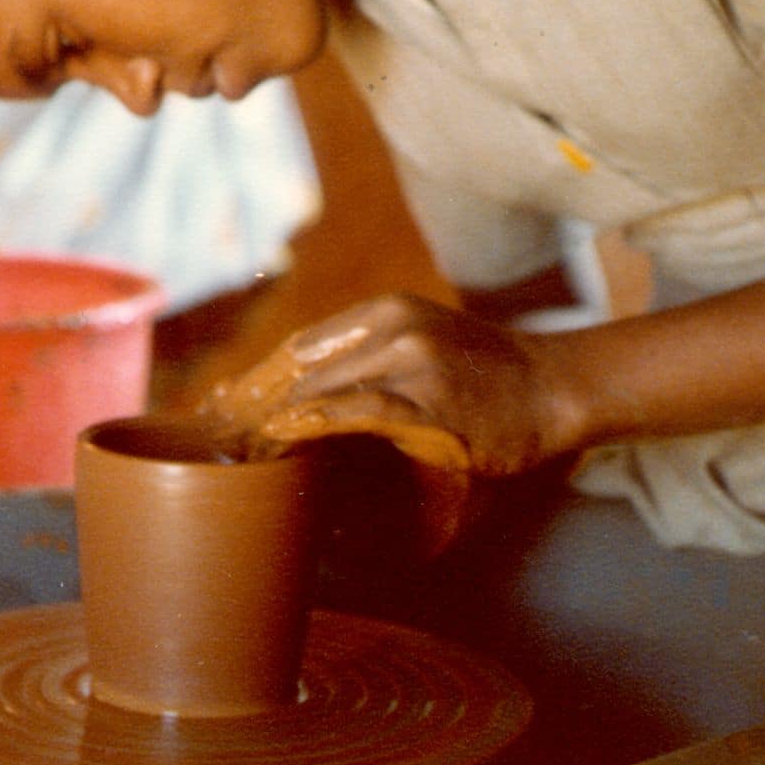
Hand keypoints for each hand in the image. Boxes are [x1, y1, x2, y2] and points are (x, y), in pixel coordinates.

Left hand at [202, 291, 578, 481]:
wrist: (553, 388)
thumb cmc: (485, 384)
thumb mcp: (423, 351)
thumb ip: (368, 370)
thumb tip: (301, 412)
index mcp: (383, 313)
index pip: (299, 346)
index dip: (253, 379)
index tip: (215, 408)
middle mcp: (390, 325)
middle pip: (298, 365)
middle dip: (249, 404)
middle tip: (211, 438)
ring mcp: (410, 356)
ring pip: (318, 385)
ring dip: (270, 420)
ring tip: (235, 450)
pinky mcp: (427, 396)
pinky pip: (356, 409)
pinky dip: (314, 421)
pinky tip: (283, 438)